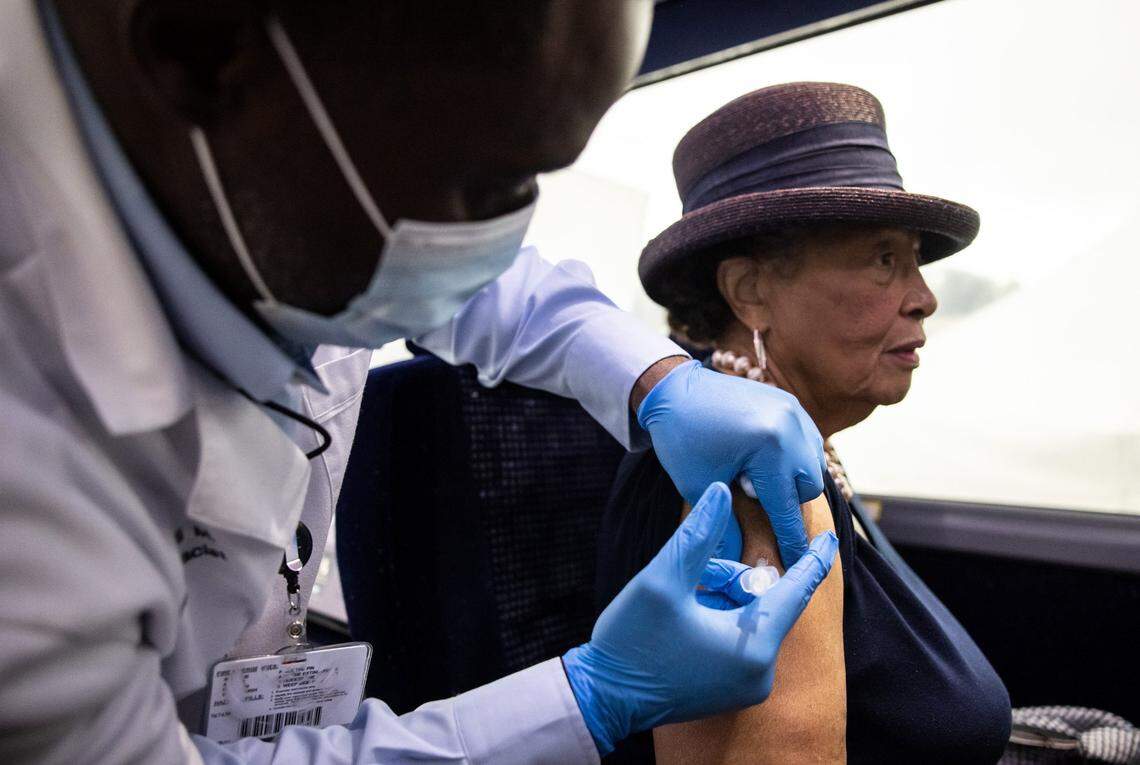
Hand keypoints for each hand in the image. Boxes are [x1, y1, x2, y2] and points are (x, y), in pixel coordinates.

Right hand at [562, 482, 838, 753]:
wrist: (604, 697)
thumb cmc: (631, 643)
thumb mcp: (662, 580)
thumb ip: (698, 534)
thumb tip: (722, 492)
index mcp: (753, 648)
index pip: (796, 592)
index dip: (813, 559)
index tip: (830, 535)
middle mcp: (759, 673)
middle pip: (763, 601)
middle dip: (728, 578)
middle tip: (693, 578)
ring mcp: (746, 685)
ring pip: (747, 616)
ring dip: (717, 596)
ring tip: (680, 602)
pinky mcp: (730, 688)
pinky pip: (737, 637)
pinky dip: (716, 616)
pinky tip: (684, 618)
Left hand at [638, 359, 826, 565]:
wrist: (674, 389)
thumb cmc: (682, 438)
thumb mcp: (699, 487)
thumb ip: (724, 529)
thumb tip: (737, 567)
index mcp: (770, 449)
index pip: (787, 509)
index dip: (791, 541)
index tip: (797, 563)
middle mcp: (791, 428)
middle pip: (808, 488)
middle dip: (787, 501)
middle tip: (751, 495)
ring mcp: (794, 412)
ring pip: (813, 464)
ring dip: (793, 478)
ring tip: (755, 474)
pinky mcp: (791, 403)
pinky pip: (808, 441)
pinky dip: (795, 456)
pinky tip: (765, 458)